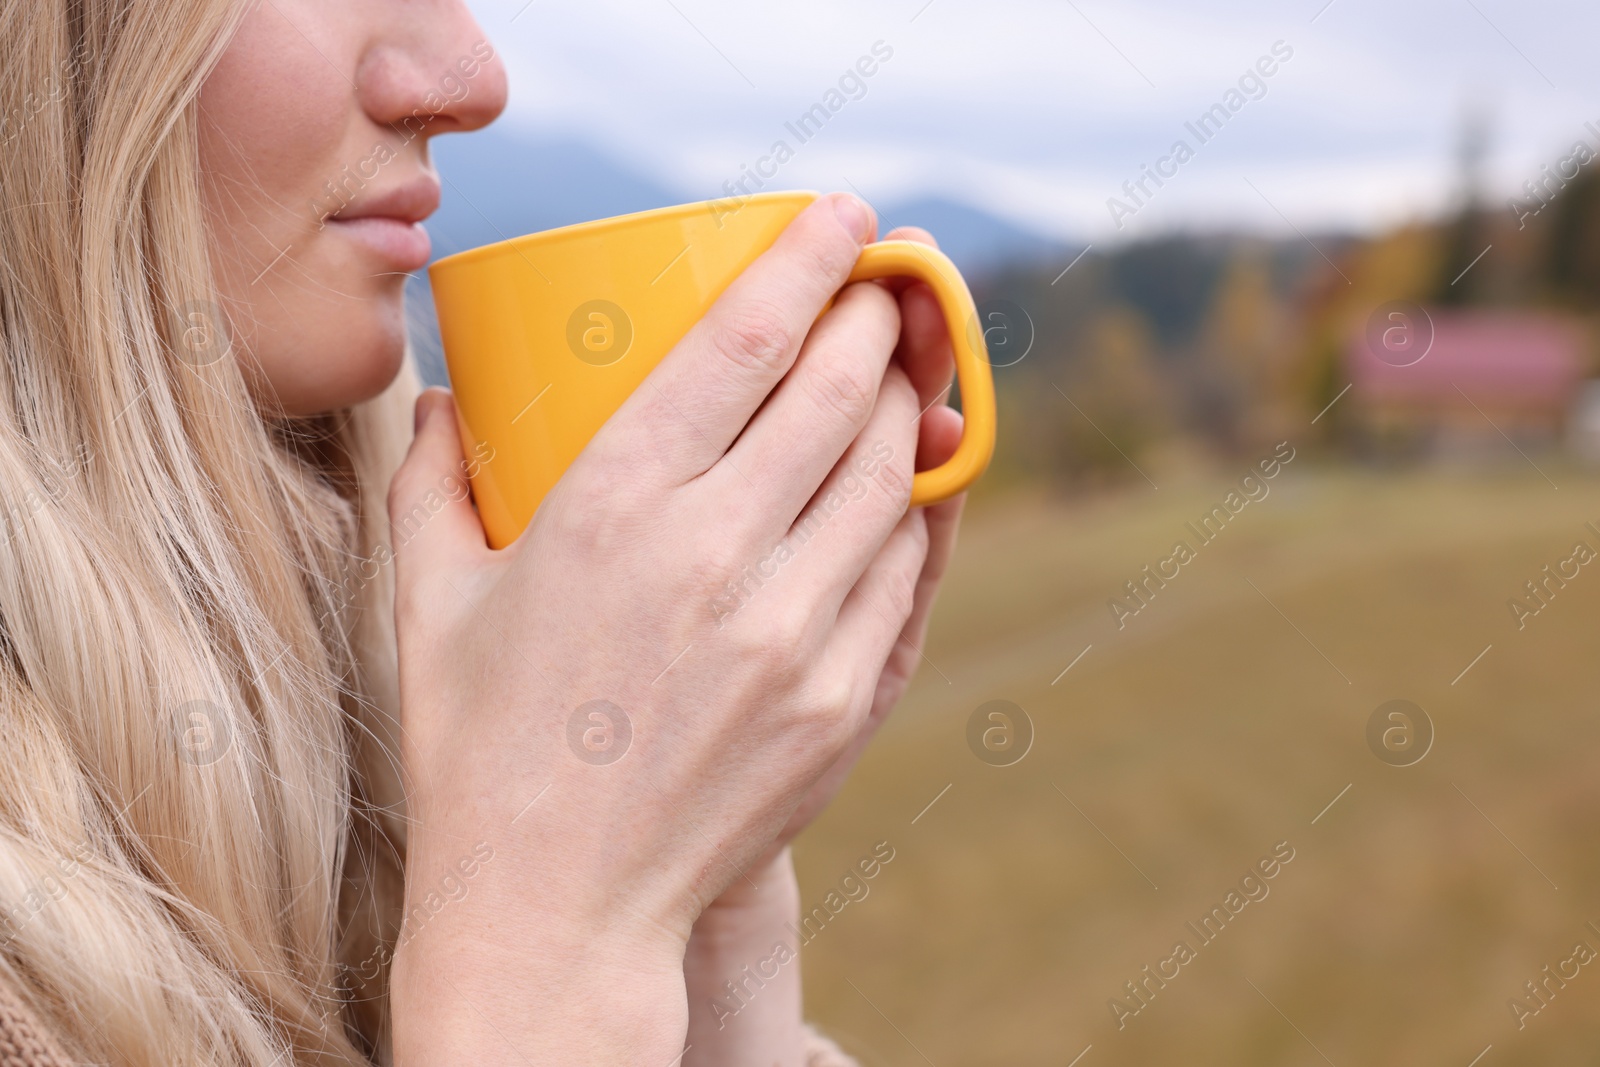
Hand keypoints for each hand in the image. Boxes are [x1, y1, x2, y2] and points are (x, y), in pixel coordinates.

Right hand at [386, 194, 937, 1063]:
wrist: (554, 913)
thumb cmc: (479, 750)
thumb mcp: (428, 603)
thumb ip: (427, 481)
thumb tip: (437, 397)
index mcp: (612, 509)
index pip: (742, 340)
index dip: (807, 256)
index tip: (844, 215)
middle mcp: (716, 558)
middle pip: (839, 391)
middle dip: (874, 317)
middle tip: (881, 290)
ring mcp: (795, 635)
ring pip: (891, 474)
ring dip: (908, 404)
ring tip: (900, 375)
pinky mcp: (843, 701)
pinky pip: (908, 572)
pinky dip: (920, 510)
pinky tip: (913, 481)